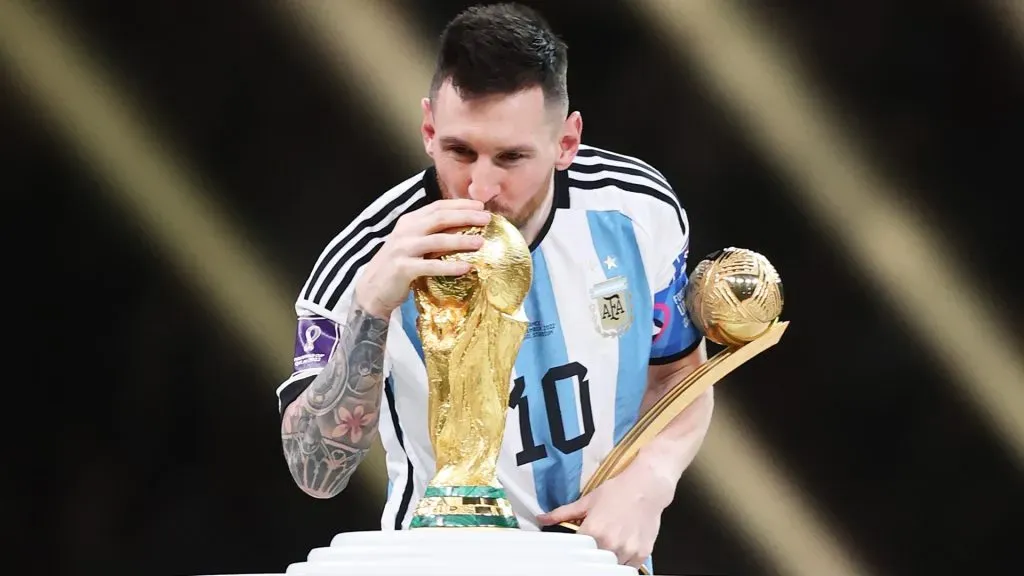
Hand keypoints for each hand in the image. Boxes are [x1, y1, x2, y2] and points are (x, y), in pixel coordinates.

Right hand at [354, 199, 490, 317]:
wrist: (372, 290)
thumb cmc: (398, 266)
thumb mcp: (413, 244)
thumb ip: (432, 234)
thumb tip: (464, 228)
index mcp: (409, 222)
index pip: (437, 207)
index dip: (460, 205)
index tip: (481, 207)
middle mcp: (405, 231)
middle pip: (439, 219)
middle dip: (465, 217)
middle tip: (487, 219)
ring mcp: (402, 249)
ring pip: (436, 241)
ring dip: (460, 240)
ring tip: (480, 242)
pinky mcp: (402, 268)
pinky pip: (430, 266)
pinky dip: (449, 266)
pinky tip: (466, 268)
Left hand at [537, 459, 675, 567]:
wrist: (646, 487)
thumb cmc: (616, 491)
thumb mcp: (587, 500)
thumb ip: (563, 513)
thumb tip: (541, 518)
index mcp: (593, 531)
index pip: (576, 553)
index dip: (574, 553)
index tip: (573, 552)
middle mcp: (610, 544)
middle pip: (594, 563)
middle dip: (591, 558)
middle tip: (591, 550)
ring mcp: (628, 550)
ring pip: (612, 567)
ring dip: (608, 561)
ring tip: (607, 548)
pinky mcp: (642, 553)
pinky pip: (629, 567)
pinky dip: (624, 562)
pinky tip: (621, 550)